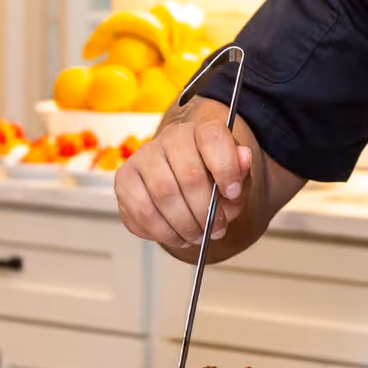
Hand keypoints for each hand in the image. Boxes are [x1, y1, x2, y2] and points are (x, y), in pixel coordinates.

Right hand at [114, 97, 253, 251]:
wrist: (185, 180)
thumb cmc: (211, 177)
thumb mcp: (236, 175)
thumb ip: (241, 170)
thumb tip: (244, 158)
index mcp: (200, 130)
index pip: (212, 139)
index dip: (226, 170)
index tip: (234, 194)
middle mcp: (169, 139)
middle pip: (189, 176)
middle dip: (205, 211)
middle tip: (215, 229)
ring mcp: (143, 157)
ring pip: (163, 195)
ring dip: (184, 225)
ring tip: (197, 236)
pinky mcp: (124, 180)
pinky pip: (140, 211)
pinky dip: (161, 231)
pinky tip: (176, 235)